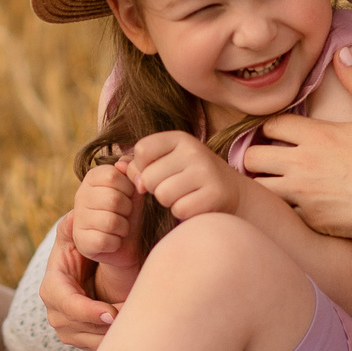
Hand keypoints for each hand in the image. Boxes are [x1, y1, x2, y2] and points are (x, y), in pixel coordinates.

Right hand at [40, 212, 117, 350]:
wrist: (94, 270)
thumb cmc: (89, 250)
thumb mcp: (79, 235)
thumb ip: (74, 227)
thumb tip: (73, 218)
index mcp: (53, 284)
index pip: (64, 303)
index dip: (85, 311)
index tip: (111, 313)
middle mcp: (54, 310)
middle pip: (75, 327)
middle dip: (103, 325)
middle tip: (130, 317)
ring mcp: (64, 328)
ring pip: (87, 341)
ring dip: (110, 334)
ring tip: (133, 319)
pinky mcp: (79, 339)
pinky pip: (95, 348)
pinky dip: (112, 341)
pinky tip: (129, 328)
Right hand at [69, 163, 142, 275]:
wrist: (129, 243)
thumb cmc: (131, 211)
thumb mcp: (135, 188)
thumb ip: (133, 170)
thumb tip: (123, 165)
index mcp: (92, 177)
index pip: (112, 176)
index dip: (129, 188)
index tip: (129, 196)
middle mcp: (80, 196)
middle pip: (113, 199)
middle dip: (127, 210)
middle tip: (125, 214)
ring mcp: (78, 219)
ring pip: (111, 221)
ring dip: (123, 228)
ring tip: (120, 227)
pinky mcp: (81, 241)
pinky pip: (105, 240)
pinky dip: (116, 243)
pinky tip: (113, 240)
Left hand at [123, 131, 247, 223]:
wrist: (233, 193)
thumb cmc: (190, 178)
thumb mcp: (168, 162)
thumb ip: (140, 163)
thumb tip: (118, 168)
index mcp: (180, 138)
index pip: (142, 150)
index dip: (142, 168)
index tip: (156, 173)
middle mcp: (194, 151)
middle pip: (149, 178)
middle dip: (156, 189)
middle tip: (175, 187)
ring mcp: (206, 172)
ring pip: (163, 195)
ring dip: (169, 202)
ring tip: (185, 196)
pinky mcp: (215, 194)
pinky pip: (180, 209)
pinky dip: (183, 212)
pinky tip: (195, 205)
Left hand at [251, 47, 351, 245]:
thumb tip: (342, 51)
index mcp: (316, 136)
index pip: (270, 125)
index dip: (272, 127)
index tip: (280, 133)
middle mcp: (302, 165)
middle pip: (252, 157)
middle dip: (257, 155)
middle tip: (269, 158)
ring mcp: (304, 196)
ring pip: (260, 188)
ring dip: (264, 183)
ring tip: (277, 181)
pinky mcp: (311, 221)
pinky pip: (282, 214)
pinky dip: (284, 209)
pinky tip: (297, 205)